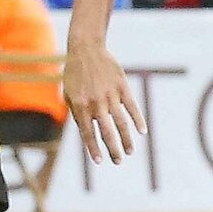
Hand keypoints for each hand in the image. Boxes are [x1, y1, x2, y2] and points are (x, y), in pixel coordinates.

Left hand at [65, 41, 144, 163]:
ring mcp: (110, 95)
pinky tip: (142, 132)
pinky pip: (132, 107)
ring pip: (121, 122)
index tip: (100, 162)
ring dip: (126, 139)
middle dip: (113, 149)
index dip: (94, 149)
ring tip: (129, 151)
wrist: (86, 50)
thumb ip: (77, 114)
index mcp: (81, 106)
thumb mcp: (70, 95)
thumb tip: (87, 134)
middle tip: (118, 161)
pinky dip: (138, 120)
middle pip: (107, 132)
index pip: (88, 133)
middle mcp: (96, 103)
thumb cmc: (75, 74)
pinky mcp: (122, 87)